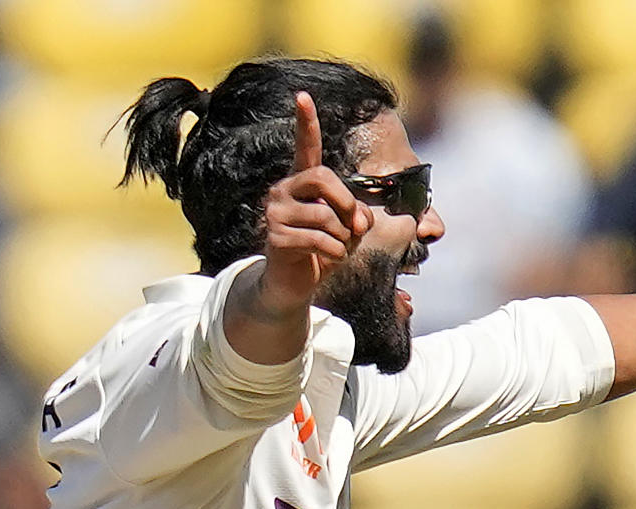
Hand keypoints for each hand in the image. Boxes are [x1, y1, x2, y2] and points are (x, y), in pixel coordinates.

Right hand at [258, 92, 374, 312]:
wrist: (293, 285)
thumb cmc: (322, 251)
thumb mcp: (347, 228)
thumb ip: (357, 215)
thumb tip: (360, 221)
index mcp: (302, 183)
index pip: (304, 148)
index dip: (305, 123)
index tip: (302, 96)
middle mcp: (283, 191)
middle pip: (324, 179)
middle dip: (348, 204)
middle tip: (356, 228)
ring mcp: (276, 212)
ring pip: (326, 216)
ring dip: (344, 239)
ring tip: (336, 249)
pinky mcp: (275, 237)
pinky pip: (320, 240)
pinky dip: (335, 254)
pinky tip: (326, 260)